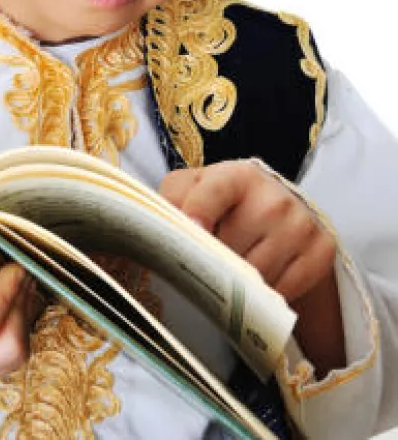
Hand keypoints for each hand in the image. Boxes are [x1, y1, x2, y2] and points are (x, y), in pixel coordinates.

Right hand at [0, 264, 32, 415]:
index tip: (10, 266)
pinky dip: (20, 327)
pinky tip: (13, 301)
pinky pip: (13, 358)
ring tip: (19, 283)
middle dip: (20, 305)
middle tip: (19, 271)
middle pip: (9, 347)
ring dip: (24, 316)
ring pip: (17, 355)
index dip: (3, 295)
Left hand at [160, 160, 335, 302]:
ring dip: (236, 285)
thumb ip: (170, 199)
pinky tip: (253, 290)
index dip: (201, 210)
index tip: (191, 231)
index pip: (216, 190)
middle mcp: (274, 197)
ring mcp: (301, 224)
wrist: (276, 213)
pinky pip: (284, 289)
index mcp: (237, 176)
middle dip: (210, 262)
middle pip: (232, 245)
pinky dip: (264, 297)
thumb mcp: (192, 189)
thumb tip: (153, 225)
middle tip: (198, 270)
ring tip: (224, 278)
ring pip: (257, 273)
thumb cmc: (222, 202)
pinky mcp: (321, 251)